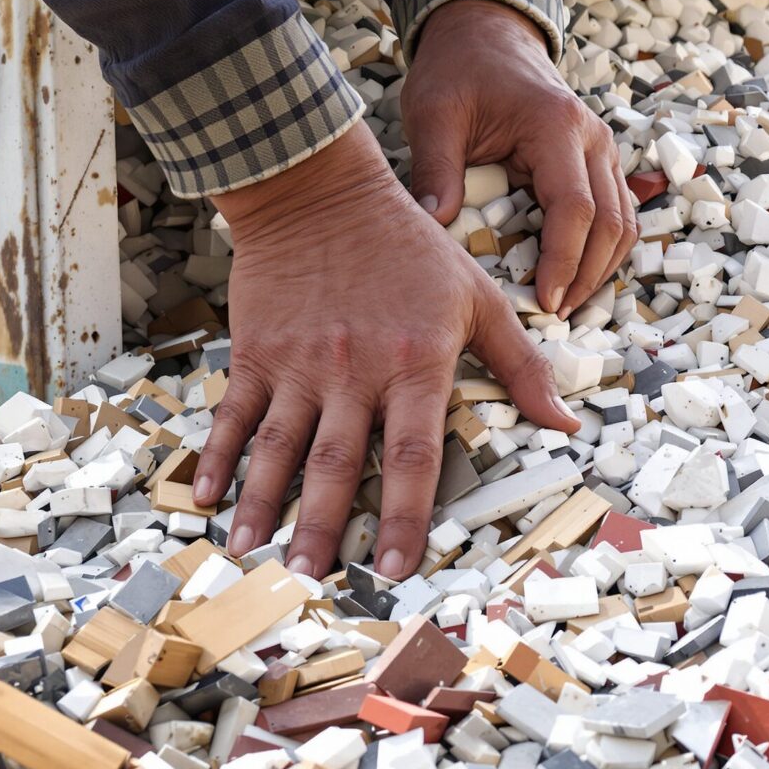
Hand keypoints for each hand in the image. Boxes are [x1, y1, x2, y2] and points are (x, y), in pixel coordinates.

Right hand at [191, 123, 578, 578]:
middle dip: (323, 528)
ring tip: (247, 551)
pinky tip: (204, 497)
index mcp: (414, 364)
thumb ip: (521, 364)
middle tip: (309, 580)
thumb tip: (564, 422)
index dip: (405, 513)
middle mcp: (354, 372)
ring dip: (263, 504)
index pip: (411, 453)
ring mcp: (300, 364)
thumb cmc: (410, 246)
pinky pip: (234, 414)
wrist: (322, 188)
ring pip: (278, 447)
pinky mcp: (257, 351)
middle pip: (337, 464)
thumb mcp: (477, 297)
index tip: (397, 566)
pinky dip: (216, 457)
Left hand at [404, 0, 637, 316]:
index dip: (564, 262)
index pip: (576, 208)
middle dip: (588, 277)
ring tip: (564, 304)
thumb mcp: (433, 114)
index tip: (545, 302)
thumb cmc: (458, 71)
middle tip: (554, 316)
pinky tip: (574, 277)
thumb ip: (435, 170)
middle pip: (613, 222)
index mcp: (556, 125)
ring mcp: (602, 147)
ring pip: (625, 222)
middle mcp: (593, 136)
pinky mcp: (598, 159)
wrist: (485, 34)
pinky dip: (602, 250)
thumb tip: (435, 227)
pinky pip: (616, 212)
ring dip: (601, 269)